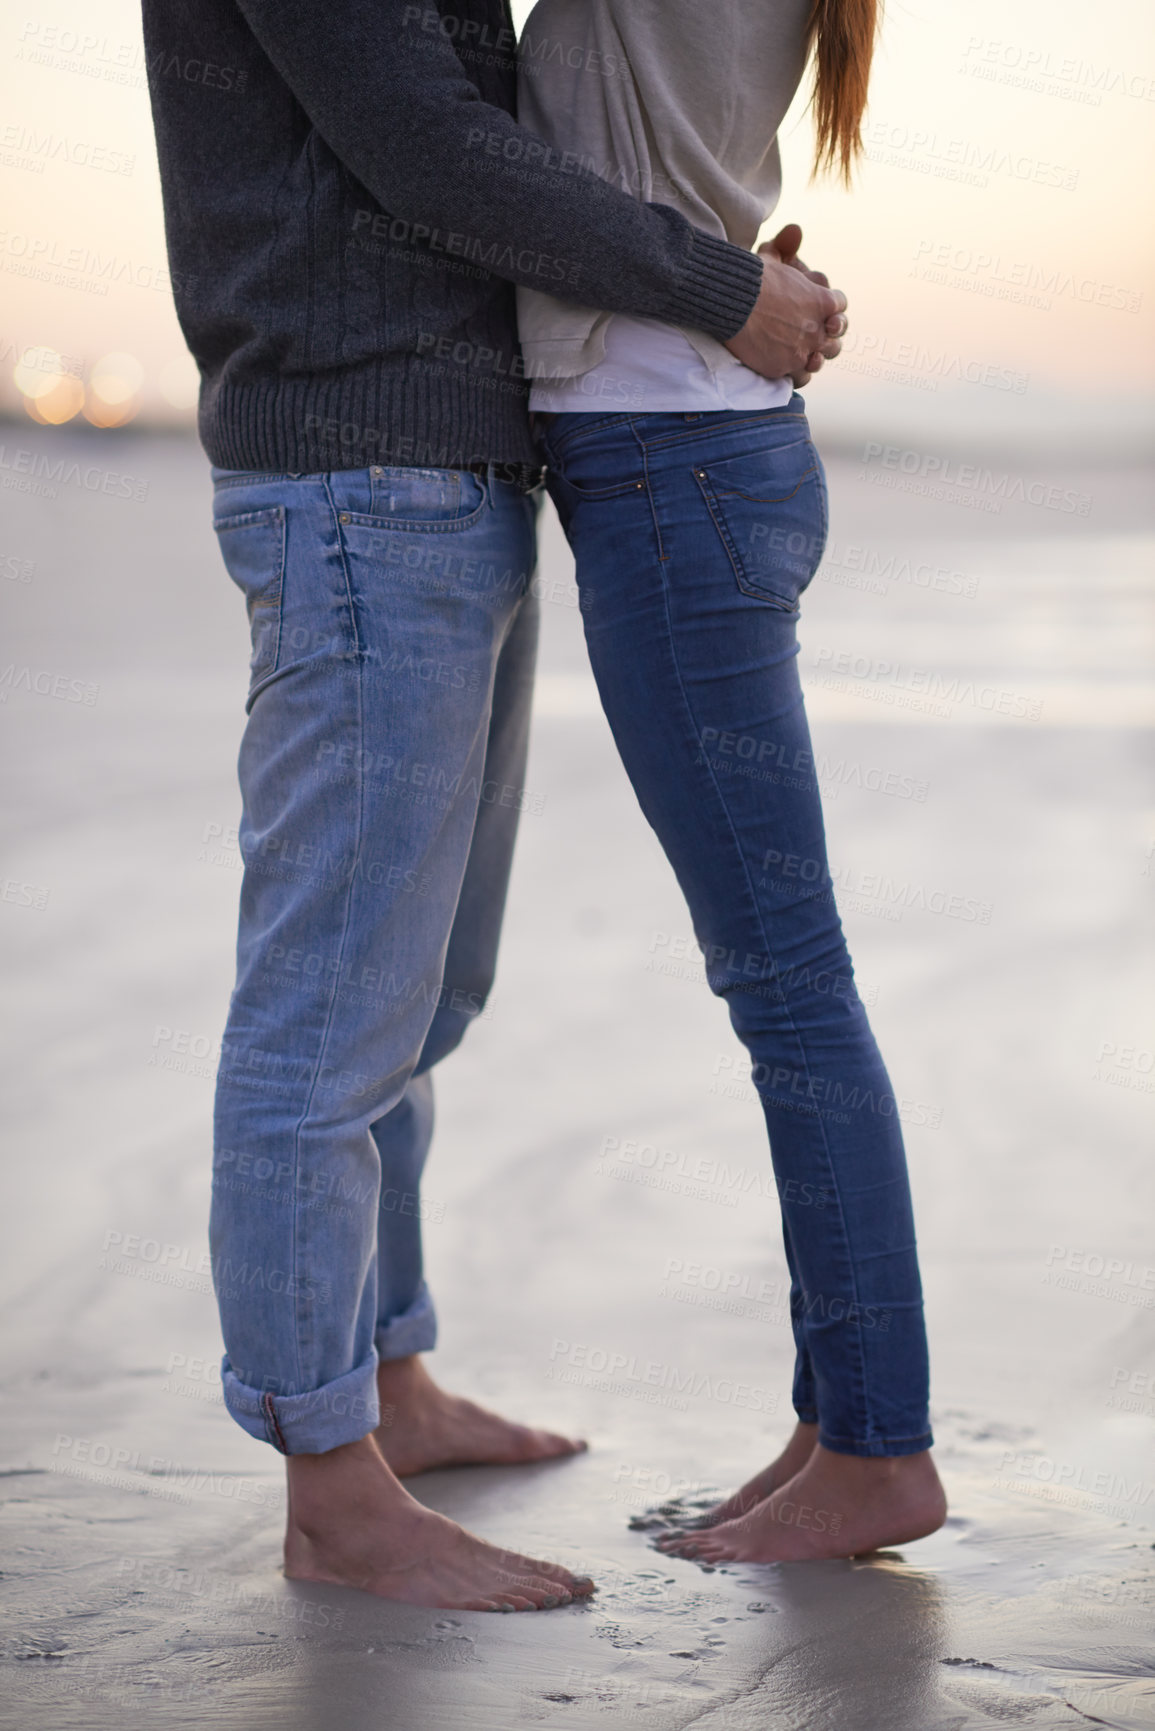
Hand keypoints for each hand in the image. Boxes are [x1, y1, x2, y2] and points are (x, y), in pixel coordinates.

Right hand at [725, 223, 847, 387]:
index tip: (824, 310)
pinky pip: (801, 377)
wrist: (730, 302)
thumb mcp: (771, 257)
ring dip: (815, 357)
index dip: (832, 307)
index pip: (840, 305)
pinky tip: (791, 367)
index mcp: (822, 300)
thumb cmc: (750, 278)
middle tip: (816, 336)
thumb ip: (786, 245)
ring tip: (805, 355)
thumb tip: (795, 230)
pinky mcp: (783, 368)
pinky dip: (798, 373)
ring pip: (820, 360)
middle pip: (836, 338)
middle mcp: (817, 328)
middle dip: (827, 336)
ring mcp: (802, 351)